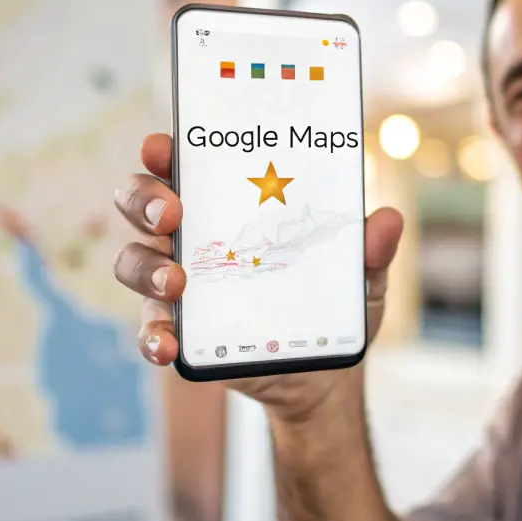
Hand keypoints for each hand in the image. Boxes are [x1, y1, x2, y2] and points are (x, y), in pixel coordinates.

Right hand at [113, 133, 403, 420]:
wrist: (324, 374)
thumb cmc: (333, 304)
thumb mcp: (361, 276)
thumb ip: (370, 250)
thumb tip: (387, 220)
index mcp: (231, 205)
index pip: (187, 165)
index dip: (165, 151)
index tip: (164, 146)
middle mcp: (195, 236)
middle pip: (142, 202)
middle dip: (145, 199)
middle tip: (172, 213)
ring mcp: (180, 284)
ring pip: (134, 261)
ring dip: (145, 268)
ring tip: (176, 284)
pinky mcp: (179, 330)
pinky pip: (150, 328)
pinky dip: (151, 335)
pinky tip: (167, 345)